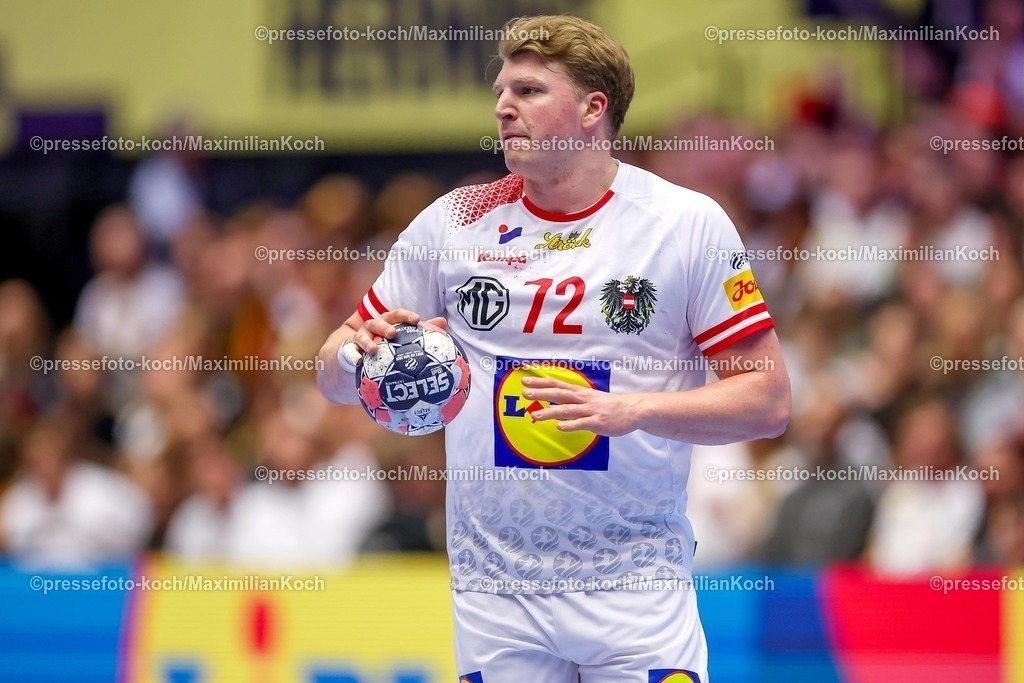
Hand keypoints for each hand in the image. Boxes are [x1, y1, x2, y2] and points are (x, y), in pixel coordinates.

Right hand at [351, 310, 446, 355]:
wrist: (356, 352)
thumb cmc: (385, 344)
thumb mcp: (400, 337)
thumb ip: (420, 331)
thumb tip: (443, 322)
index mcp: (387, 322)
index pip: (397, 315)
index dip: (406, 316)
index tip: (417, 320)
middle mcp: (373, 327)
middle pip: (378, 323)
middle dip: (385, 327)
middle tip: (393, 334)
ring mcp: (360, 338)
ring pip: (362, 336)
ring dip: (368, 342)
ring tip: (374, 349)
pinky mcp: (349, 350)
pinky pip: (349, 353)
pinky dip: (353, 357)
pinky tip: (358, 362)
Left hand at [521, 376, 641, 436]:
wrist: (632, 410)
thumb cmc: (608, 405)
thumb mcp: (589, 400)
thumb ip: (571, 403)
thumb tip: (553, 408)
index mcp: (580, 392)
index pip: (557, 385)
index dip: (541, 382)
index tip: (525, 380)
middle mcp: (583, 399)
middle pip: (559, 394)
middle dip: (542, 393)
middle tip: (525, 393)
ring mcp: (590, 410)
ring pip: (568, 410)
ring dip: (550, 412)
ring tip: (535, 416)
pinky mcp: (598, 422)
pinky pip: (582, 423)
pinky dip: (571, 425)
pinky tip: (559, 427)